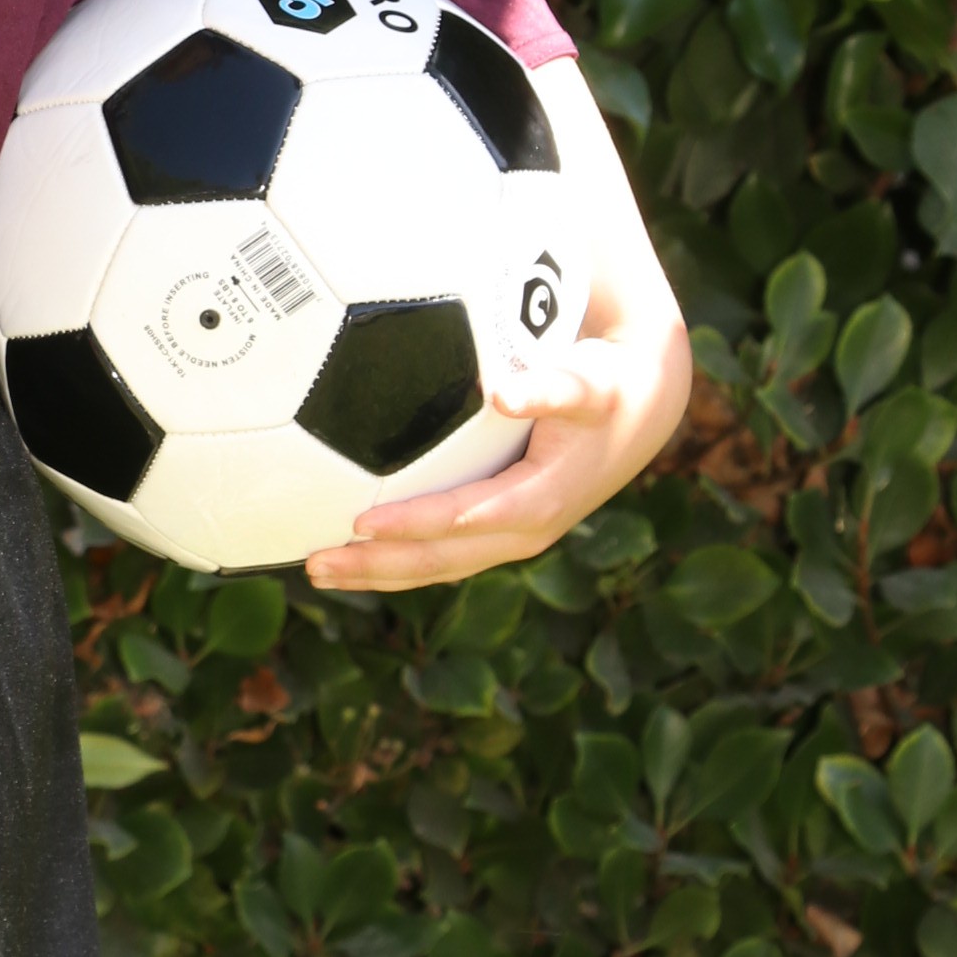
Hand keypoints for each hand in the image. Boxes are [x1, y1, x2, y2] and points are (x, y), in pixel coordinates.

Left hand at [304, 302, 691, 596]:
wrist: (639, 413)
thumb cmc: (605, 389)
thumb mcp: (587, 383)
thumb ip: (550, 387)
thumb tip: (506, 392)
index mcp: (537, 502)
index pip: (463, 520)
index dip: (413, 524)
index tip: (361, 521)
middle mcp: (522, 533)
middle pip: (440, 560)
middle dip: (378, 566)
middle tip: (317, 564)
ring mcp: (510, 539)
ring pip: (435, 567)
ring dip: (377, 573)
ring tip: (318, 571)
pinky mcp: (499, 533)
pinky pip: (441, 555)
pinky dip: (395, 560)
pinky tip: (351, 555)